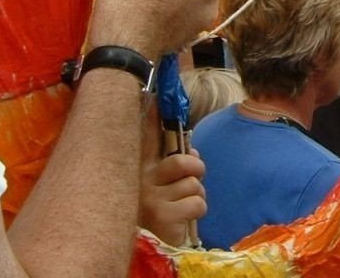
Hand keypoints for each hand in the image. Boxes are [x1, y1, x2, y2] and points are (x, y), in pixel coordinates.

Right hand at [139, 107, 205, 246]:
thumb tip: (188, 145)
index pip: (147, 136)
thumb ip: (170, 161)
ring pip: (194, 185)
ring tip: (182, 204)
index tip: (153, 96)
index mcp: (142, 167)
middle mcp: (142, 180)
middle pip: (183, 161)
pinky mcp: (163, 217)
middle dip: (197, 168)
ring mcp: (151, 199)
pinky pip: (197, 203)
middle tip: (193, 177)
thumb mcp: (159, 183)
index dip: (152, 115)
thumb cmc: (158, 208)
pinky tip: (183, 217)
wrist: (148, 243)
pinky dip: (197, 210)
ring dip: (196, 195)